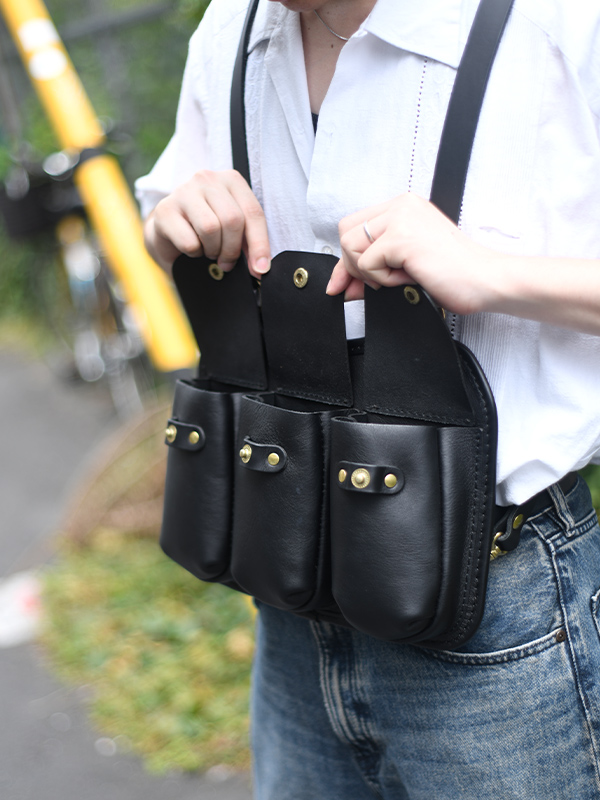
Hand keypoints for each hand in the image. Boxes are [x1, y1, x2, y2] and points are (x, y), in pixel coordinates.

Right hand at [143, 169, 270, 277]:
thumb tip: (260, 267)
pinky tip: (191, 247)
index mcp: (231, 180)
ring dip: (212, 250)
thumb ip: (248, 240)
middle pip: (232, 220)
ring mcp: (184, 191)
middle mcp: (207, 179)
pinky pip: (189, 241)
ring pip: (210, 228)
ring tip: (209, 251)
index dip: (259, 245)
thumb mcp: (233, 229)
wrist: (168, 232)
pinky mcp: (165, 209)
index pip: (253, 212)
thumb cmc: (206, 230)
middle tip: (227, 261)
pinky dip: (194, 253)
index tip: (260, 270)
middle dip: (232, 249)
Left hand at [327, 193, 503, 314]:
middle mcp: (401, 206)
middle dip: (352, 266)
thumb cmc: (456, 274)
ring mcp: (400, 218)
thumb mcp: (406, 266)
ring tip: (401, 277)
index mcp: (403, 207)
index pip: (355, 227)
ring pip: (350, 248)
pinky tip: (408, 277)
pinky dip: (382, 280)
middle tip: (377, 282)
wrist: (486, 280)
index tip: (346, 284)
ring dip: (370, 273)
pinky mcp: (401, 237)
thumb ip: (374, 268)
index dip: (347, 259)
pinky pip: (366, 264)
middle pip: (346, 233)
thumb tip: (342, 285)